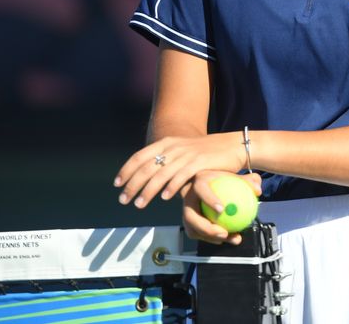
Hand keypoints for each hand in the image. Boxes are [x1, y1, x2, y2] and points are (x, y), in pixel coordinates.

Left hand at [113, 133, 244, 208]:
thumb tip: (146, 175)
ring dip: (147, 191)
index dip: (126, 170)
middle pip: (146, 167)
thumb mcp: (182, 151)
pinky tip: (164, 198)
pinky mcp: (199, 162)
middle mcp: (174, 147)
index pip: (139, 156)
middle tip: (123, 200)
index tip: (117, 184)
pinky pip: (181, 176)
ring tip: (139, 205)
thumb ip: (166, 159)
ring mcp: (186, 154)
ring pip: (160, 174)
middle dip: (132, 185)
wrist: (232, 146)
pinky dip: (171, 187)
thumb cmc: (206, 153)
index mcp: (167, 143)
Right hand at [182, 170, 262, 245]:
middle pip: (190, 216)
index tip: (222, 209)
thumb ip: (249, 181)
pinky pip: (197, 233)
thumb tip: (258, 190)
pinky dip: (210, 238)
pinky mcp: (188, 222)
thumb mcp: (237, 177)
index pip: (201, 190)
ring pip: (192, 229)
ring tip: (229, 239)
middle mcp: (188, 197)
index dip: (209, 199)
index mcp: (199, 182)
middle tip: (224, 233)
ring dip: (210, 237)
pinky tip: (226, 239)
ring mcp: (187, 211)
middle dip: (206, 228)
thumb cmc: (225, 179)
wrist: (210, 183)